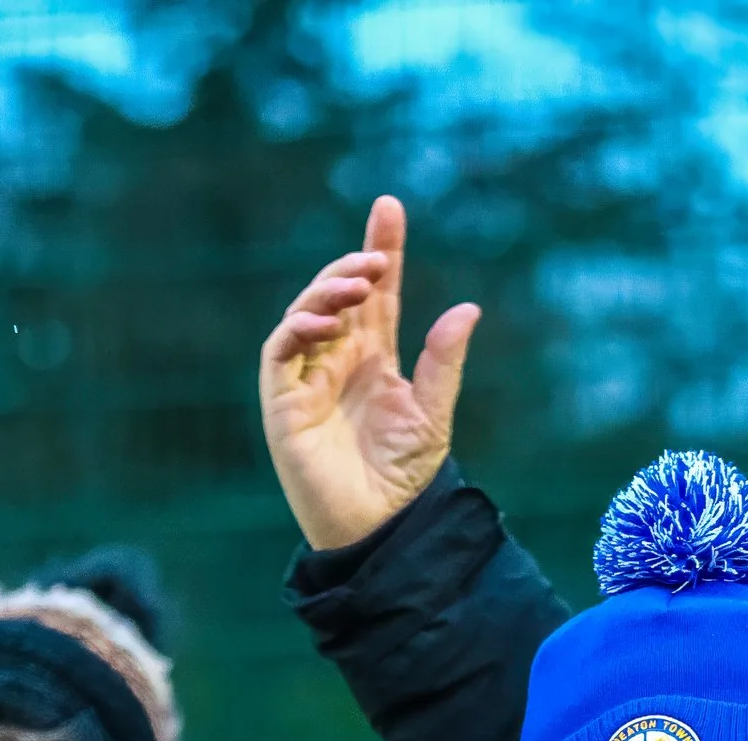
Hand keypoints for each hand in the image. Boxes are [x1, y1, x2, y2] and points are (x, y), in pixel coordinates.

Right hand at [261, 193, 481, 549]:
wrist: (380, 525)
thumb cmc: (404, 475)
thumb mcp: (433, 412)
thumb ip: (443, 361)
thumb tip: (467, 308)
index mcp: (374, 358)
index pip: (376, 294)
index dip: (381, 250)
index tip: (389, 208)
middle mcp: (337, 360)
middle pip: (338, 294)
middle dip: (353, 265)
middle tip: (378, 258)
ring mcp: (306, 378)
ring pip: (305, 314)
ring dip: (328, 292)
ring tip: (359, 283)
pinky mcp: (282, 402)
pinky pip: (280, 353)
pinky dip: (297, 329)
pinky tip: (325, 322)